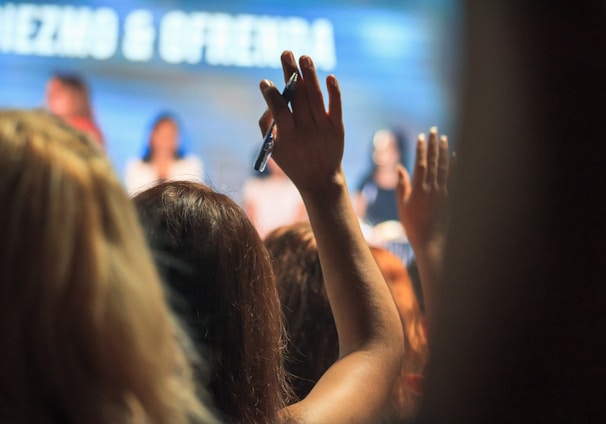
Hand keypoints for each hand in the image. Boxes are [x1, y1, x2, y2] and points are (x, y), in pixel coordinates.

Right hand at [258, 51, 344, 194]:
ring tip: (304, 57)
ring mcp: (323, 127)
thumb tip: (269, 101)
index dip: (272, 95)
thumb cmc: (292, 160)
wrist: (320, 178)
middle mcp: (306, 129)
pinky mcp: (337, 127)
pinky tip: (329, 77)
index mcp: (288, 135)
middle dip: (290, 73)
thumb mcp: (273, 149)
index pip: (280, 109)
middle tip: (286, 53)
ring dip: (310, 75)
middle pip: (298, 97)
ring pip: (316, 97)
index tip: (265, 82)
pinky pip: (336, 106)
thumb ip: (266, 126)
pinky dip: (334, 91)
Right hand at [396, 127, 450, 251]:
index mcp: (418, 190)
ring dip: (444, 151)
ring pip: (444, 167)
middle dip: (433, 145)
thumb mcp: (403, 205)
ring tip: (444, 138)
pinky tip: (454, 156)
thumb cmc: (413, 225)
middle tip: (434, 130)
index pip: (420, 164)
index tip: (421, 137)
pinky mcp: (451, 197)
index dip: (421, 149)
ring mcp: (443, 193)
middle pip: (433, 162)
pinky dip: (454, 166)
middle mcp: (432, 189)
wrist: (430, 241)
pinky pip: (453, 178)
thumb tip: (400, 168)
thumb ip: (402, 185)